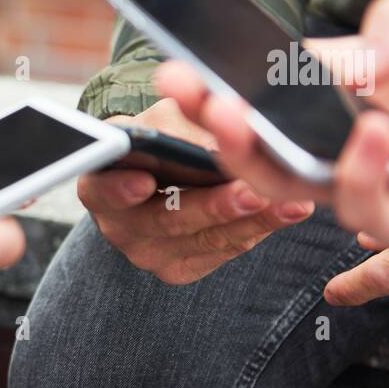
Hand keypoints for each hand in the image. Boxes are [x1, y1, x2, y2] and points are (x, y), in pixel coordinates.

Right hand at [77, 98, 313, 284]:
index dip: (119, 189)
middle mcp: (119, 224)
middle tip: (249, 191)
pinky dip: (260, 229)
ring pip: (203, 240)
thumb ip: (182, 123)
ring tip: (285, 201)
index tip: (144, 183)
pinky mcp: (182, 268)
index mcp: (99, 183)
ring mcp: (150, 253)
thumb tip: (217, 119)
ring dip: (250, 220)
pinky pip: (225, 252)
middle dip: (210, 206)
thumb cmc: (166, 137)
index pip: (100, 190)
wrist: (173, 173)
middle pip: (163, 221)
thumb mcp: (167, 119)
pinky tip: (289, 211)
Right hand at [159, 0, 388, 251]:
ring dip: (253, 154)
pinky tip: (369, 129)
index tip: (185, 63)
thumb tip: (332, 62)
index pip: (270, 83)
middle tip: (181, 92)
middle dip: (211, 119)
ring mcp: (377, 180)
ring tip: (235, 116)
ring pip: (287, 184)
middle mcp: (350, 135)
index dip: (223, 76)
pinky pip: (360, 207)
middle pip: (260, 140)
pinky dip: (354, 170)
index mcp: (352, 84)